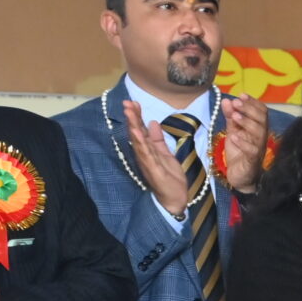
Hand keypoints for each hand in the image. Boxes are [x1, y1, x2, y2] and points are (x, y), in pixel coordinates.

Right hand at [121, 100, 194, 214]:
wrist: (175, 198)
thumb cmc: (170, 178)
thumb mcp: (166, 154)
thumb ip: (158, 140)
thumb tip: (152, 122)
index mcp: (148, 150)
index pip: (141, 130)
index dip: (137, 116)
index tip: (133, 102)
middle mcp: (144, 155)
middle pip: (136, 134)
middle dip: (132, 118)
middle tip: (127, 103)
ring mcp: (147, 163)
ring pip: (138, 142)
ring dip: (133, 127)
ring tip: (129, 113)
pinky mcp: (153, 171)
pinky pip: (146, 156)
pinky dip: (141, 144)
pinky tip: (137, 134)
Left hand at [216, 95, 270, 191]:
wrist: (241, 177)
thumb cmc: (239, 154)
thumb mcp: (232, 132)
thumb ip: (230, 117)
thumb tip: (226, 101)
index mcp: (257, 128)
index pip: (262, 111)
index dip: (253, 102)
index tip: (241, 95)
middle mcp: (261, 137)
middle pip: (262, 119)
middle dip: (249, 109)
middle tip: (236, 102)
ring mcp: (258, 148)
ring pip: (259, 132)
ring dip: (247, 122)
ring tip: (235, 116)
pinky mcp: (253, 160)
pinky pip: (252, 150)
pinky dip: (243, 142)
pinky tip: (234, 136)